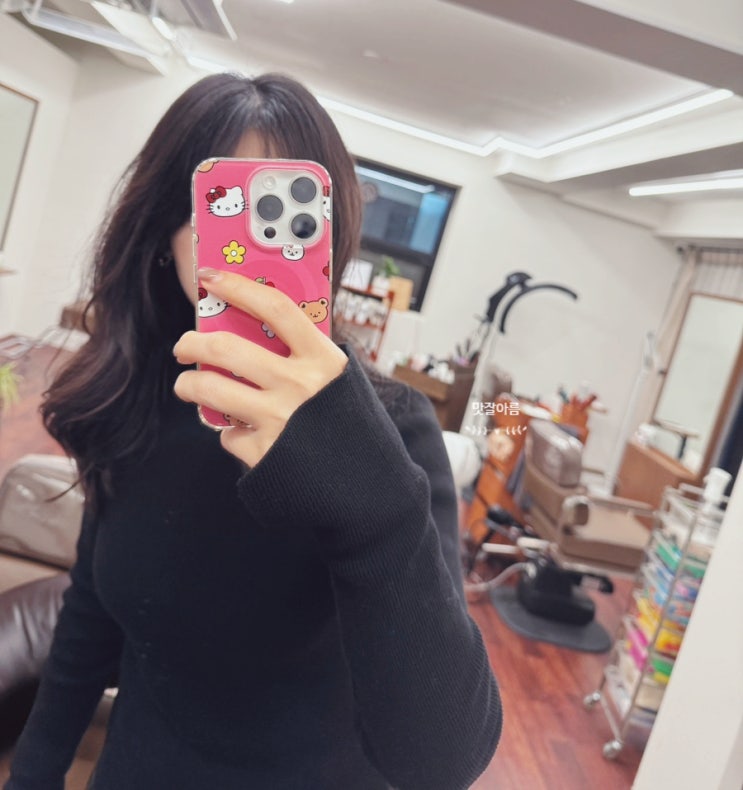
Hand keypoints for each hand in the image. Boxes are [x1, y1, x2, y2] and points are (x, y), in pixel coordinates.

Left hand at [173, 268, 346, 466]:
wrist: (366, 486)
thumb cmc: (349, 426)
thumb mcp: (340, 381)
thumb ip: (306, 358)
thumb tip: (257, 333)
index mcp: (323, 359)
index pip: (276, 308)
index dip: (239, 287)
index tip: (212, 277)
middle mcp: (299, 385)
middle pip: (227, 348)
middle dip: (191, 342)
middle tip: (184, 345)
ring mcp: (279, 419)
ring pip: (210, 389)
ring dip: (188, 385)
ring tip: (187, 386)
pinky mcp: (264, 453)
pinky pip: (227, 434)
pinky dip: (228, 433)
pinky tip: (241, 434)